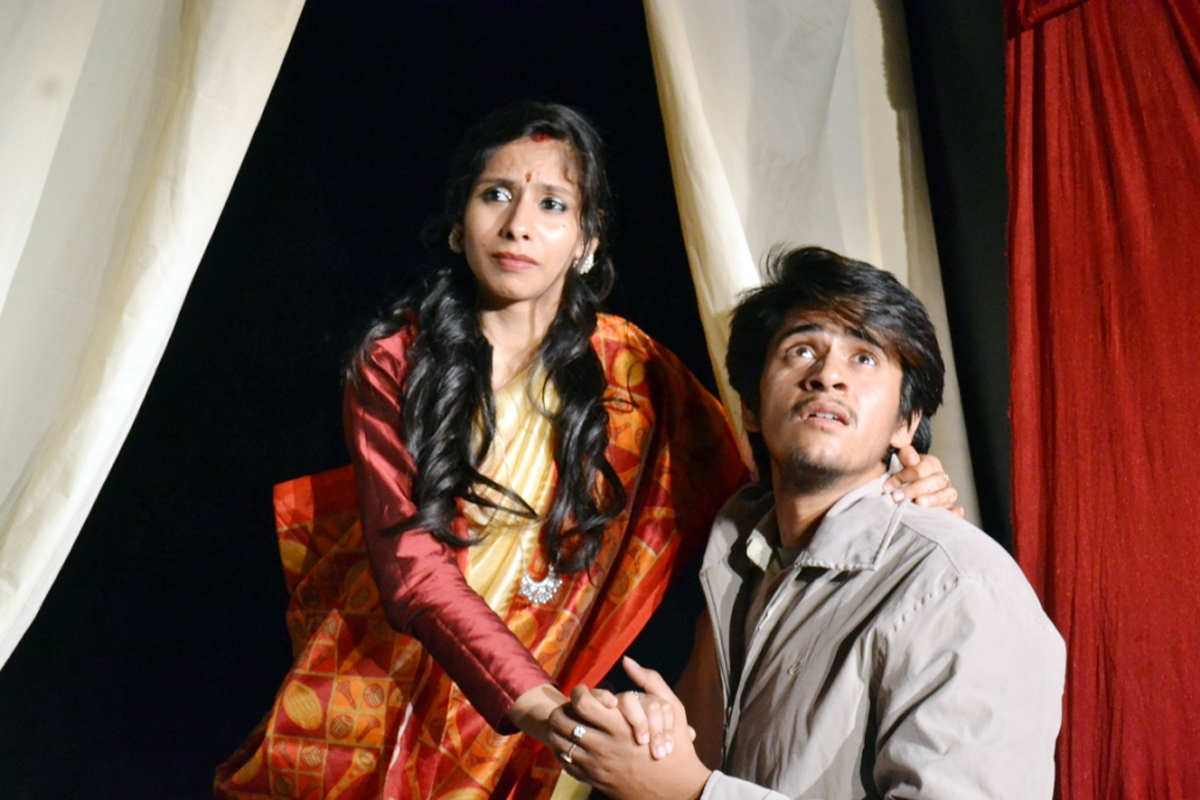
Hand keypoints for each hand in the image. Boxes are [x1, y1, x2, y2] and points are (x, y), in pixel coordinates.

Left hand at [546, 657, 710, 799]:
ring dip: (559, 730)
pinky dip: (563, 751)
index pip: (582, 703)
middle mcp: (604, 747)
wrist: (679, 791)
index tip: (583, 691)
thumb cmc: (677, 747)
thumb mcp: (671, 708)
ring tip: (566, 723)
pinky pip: (567, 763)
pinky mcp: (594, 781)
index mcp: (620, 727)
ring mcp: (597, 766)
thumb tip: (628, 660)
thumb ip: (650, 680)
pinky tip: (571, 744)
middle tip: (569, 707)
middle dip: (562, 709)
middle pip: (562, 722)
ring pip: (560, 743)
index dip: (579, 692)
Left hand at [883, 446, 962, 515]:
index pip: (922, 469)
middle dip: (916, 489)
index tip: (888, 486)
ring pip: (948, 494)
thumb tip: (911, 459)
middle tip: (898, 497)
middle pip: (936, 481)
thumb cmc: (901, 473)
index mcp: (931, 464)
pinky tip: (951, 514)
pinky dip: (955, 513)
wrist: (906, 486)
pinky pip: (957, 511)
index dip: (904, 476)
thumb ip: (904, 453)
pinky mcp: (949, 508)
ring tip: (918, 504)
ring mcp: (947, 494)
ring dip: (934, 499)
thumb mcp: (900, 459)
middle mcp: (942, 478)